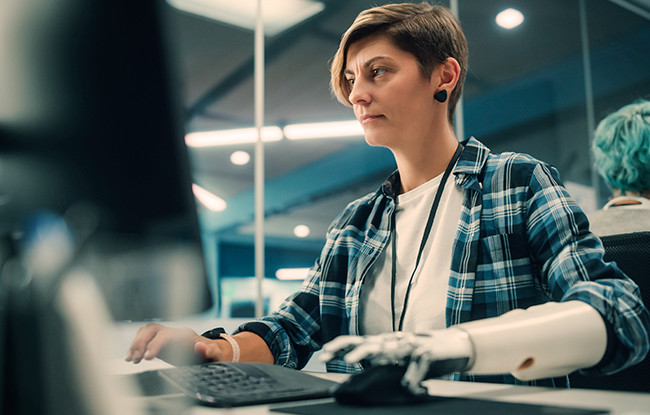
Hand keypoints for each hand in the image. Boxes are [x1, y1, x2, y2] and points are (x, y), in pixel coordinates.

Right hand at [125, 322, 226, 364]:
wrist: (210, 354)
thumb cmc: (213, 355)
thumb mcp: (216, 355)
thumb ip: (210, 351)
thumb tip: (199, 346)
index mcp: (185, 335)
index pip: (165, 335)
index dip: (155, 344)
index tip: (147, 357)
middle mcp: (174, 332)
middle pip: (152, 329)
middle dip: (141, 342)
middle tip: (136, 359)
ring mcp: (166, 335)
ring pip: (146, 331)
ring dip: (136, 344)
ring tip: (131, 359)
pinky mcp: (160, 341)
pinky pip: (144, 337)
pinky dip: (135, 345)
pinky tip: (131, 357)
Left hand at [321, 328, 472, 393]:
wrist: (455, 345)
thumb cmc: (424, 354)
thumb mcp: (401, 361)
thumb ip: (383, 364)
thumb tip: (364, 367)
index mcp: (386, 343)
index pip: (359, 342)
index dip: (340, 346)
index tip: (324, 353)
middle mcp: (394, 341)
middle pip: (366, 342)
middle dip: (346, 347)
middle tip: (330, 355)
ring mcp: (410, 345)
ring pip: (385, 348)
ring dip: (366, 353)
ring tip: (350, 361)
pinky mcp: (427, 353)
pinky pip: (415, 367)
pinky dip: (414, 381)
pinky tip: (416, 388)